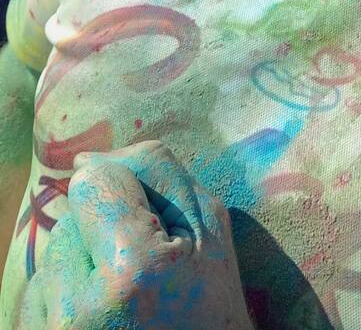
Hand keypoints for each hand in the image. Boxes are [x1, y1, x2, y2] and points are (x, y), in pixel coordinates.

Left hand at [21, 141, 251, 329]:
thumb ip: (156, 173)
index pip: (93, 182)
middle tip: (144, 276)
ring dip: (82, 269)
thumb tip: (84, 160)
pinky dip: (66, 300)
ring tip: (123, 302)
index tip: (154, 231)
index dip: (129, 196)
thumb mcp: (209, 230)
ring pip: (52, 258)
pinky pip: (36, 298)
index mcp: (135, 269)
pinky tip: (102, 320)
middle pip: (71, 221)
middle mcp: (81, 310)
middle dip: (104, 236)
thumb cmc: (212, 309)